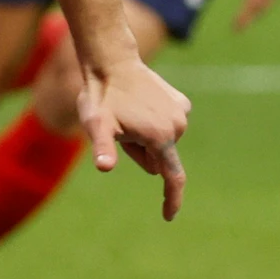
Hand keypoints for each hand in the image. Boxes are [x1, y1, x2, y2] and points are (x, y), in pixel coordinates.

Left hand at [76, 56, 191, 220]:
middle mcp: (178, 126)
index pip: (172, 177)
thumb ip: (103, 148)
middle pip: (160, 158)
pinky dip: (155, 123)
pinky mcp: (181, 102)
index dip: (172, 199)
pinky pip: (168, 125)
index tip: (168, 217)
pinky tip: (139, 107)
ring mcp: (182, 112)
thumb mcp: (97, 126)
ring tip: (128, 116)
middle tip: (120, 132)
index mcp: (161, 137)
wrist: (112, 62)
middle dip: (143, 154)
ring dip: (147, 138)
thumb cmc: (102, 97)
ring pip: (164, 143)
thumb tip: (104, 167)